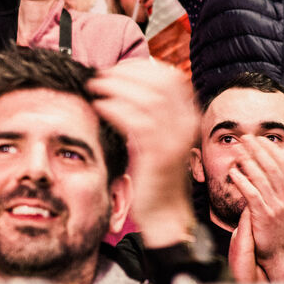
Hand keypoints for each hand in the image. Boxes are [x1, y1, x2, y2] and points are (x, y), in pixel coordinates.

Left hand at [87, 59, 197, 246]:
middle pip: (160, 82)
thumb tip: (123, 85)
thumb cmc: (155, 175)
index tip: (115, 69)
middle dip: (126, 73)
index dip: (141, 68)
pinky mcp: (159, 155)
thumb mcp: (157, 138)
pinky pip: (136, 122)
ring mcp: (175, 139)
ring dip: (116, 87)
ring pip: (148, 98)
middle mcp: (186, 124)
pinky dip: (115, 108)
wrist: (165, 215)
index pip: (171, 76)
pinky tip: (99, 107)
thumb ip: (149, 114)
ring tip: (95, 88)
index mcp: (187, 117)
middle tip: (100, 76)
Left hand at [226, 135, 283, 282]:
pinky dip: (242, 181)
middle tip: (245, 138)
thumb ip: (282, 185)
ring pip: (261, 177)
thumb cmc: (279, 225)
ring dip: (248, 161)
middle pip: (272, 166)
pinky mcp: (264, 215)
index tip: (259, 138)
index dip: (271, 149)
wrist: (279, 251)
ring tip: (237, 151)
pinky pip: (251, 193)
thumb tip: (270, 164)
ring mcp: (278, 206)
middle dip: (258, 149)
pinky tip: (233, 173)